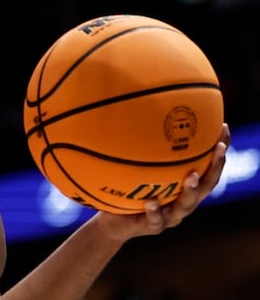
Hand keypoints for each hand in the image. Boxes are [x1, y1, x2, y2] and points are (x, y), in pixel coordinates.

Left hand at [92, 122, 231, 240]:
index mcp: (184, 186)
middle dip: (215, 166)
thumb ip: (141, 147)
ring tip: (191, 177)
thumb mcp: (135, 167)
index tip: (224, 128)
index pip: (207, 166)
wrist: (112, 221)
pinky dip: (154, 210)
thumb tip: (139, 109)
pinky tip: (151, 200)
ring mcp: (170, 216)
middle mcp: (183, 201)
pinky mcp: (151, 227)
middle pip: (207, 185)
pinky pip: (155, 219)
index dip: (218, 150)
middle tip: (219, 148)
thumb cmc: (127, 190)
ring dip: (190, 191)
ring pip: (186, 205)